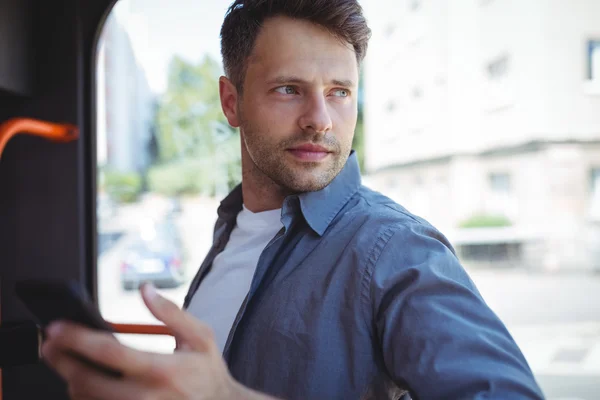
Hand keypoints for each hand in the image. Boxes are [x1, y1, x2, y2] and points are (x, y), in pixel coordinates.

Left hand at [41, 283, 256, 399]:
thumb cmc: (208, 372)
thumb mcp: (201, 336)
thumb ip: (172, 312)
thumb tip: (145, 289)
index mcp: (162, 369)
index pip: (108, 352)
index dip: (77, 338)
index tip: (56, 327)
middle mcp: (145, 397)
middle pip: (86, 381)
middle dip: (60, 360)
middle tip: (48, 343)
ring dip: (70, 378)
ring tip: (65, 360)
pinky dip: (85, 396)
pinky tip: (85, 382)